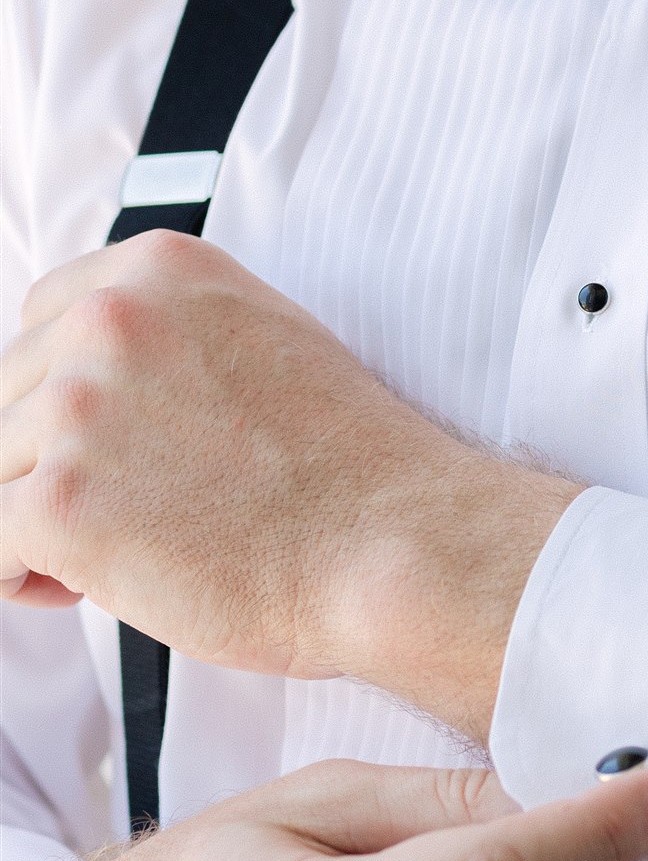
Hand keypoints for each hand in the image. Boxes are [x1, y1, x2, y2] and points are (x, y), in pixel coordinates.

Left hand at [0, 230, 578, 739]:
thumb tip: (101, 398)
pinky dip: (19, 575)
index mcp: (161, 272)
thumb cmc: (352, 474)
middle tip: (127, 513)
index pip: (41, 322)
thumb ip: (174, 344)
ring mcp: (78, 409)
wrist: (396, 546)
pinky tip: (84, 587)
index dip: (60, 398)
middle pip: (7, 399)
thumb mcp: (264, 345)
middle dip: (49, 463)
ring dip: (37, 520)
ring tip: (116, 554)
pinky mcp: (59, 503)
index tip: (102, 448)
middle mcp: (110, 322)